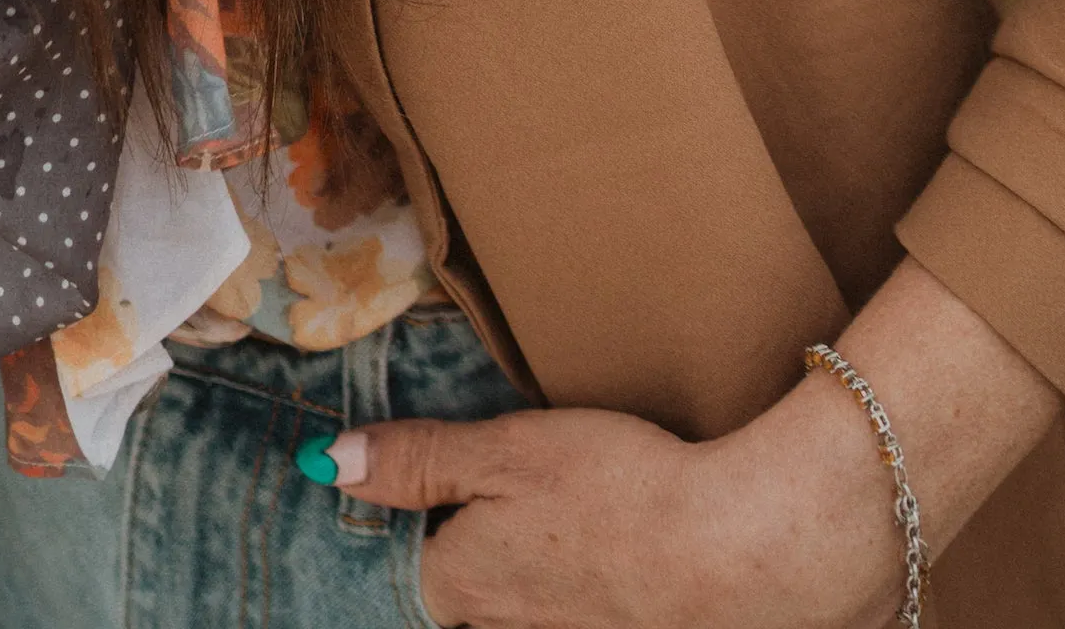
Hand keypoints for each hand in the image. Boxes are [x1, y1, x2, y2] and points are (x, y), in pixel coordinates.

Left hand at [330, 401, 901, 628]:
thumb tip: (326, 464)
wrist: (738, 555)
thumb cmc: (619, 491)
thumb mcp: (505, 451)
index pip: (402, 556)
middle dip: (465, 549)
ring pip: (509, 608)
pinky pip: (559, 615)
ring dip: (521, 572)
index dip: (415, 514)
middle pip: (457, 592)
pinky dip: (567, 589)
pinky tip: (598, 556)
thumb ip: (417, 460)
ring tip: (558, 530)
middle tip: (516, 504)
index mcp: (458, 584)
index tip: (435, 484)